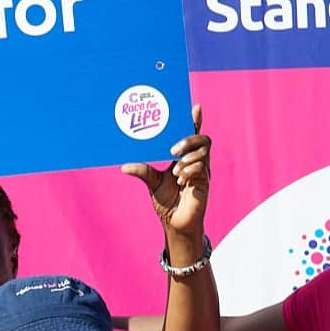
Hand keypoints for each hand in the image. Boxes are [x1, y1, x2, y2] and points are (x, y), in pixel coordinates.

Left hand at [120, 104, 209, 237]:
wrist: (174, 222)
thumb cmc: (166, 201)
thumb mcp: (152, 182)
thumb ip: (142, 171)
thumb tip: (124, 166)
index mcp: (183, 157)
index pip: (192, 134)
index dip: (195, 121)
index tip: (195, 108)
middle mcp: (195, 161)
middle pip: (203, 139)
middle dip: (189, 140)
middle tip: (173, 150)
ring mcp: (202, 171)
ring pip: (204, 152)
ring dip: (188, 159)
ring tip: (176, 172)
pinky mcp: (205, 182)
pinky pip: (202, 168)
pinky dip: (190, 171)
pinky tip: (181, 180)